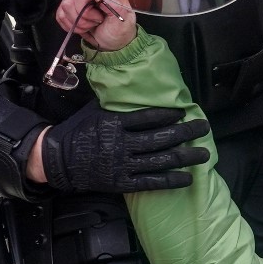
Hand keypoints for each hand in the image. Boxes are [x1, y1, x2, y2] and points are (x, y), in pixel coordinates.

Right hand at [39, 103, 209, 194]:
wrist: (57, 160)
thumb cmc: (78, 130)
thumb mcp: (94, 109)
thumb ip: (115, 101)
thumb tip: (133, 81)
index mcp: (114, 123)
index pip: (148, 117)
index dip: (169, 114)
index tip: (185, 111)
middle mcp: (121, 144)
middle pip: (161, 138)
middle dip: (187, 133)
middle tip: (204, 128)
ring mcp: (122, 165)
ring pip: (161, 160)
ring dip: (186, 157)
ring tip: (205, 154)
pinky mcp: (122, 182)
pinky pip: (151, 182)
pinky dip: (171, 180)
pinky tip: (188, 177)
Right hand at [55, 0, 136, 52]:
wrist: (115, 41)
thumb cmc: (120, 30)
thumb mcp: (123, 19)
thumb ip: (114, 5)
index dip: (86, 9)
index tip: (99, 19)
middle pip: (71, 0)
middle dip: (82, 18)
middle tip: (95, 24)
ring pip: (64, 7)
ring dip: (76, 23)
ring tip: (90, 26)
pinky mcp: (69, 8)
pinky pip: (60, 15)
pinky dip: (69, 25)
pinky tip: (82, 28)